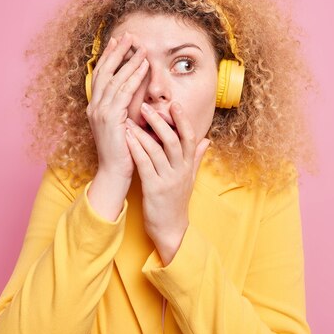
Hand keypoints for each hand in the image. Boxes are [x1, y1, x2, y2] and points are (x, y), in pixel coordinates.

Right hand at [86, 32, 147, 181]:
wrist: (114, 173)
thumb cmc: (123, 152)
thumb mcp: (123, 125)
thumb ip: (127, 108)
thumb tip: (137, 92)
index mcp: (96, 108)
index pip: (101, 76)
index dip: (110, 57)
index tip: (119, 41)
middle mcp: (95, 107)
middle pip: (104, 72)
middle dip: (117, 52)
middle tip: (129, 36)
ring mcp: (100, 112)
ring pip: (115, 79)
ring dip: (128, 60)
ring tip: (140, 46)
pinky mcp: (110, 119)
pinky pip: (124, 92)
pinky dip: (134, 76)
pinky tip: (144, 66)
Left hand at [124, 101, 209, 264]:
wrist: (171, 229)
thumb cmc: (177, 201)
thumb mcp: (190, 178)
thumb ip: (196, 157)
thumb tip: (206, 139)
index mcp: (188, 165)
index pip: (189, 137)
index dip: (183, 120)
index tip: (174, 104)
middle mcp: (180, 170)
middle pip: (173, 140)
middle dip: (160, 121)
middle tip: (146, 106)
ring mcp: (168, 180)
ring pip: (157, 150)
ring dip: (143, 133)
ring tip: (130, 119)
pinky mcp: (154, 189)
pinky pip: (145, 165)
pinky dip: (136, 149)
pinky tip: (127, 139)